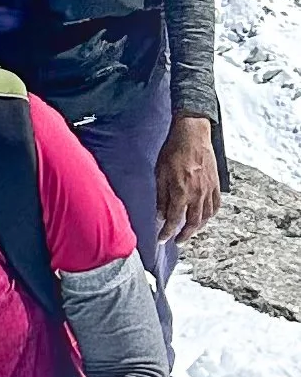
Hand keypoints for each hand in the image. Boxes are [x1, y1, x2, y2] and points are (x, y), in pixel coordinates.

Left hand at [157, 111, 221, 239]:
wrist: (192, 135)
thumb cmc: (173, 151)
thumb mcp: (160, 173)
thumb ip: (161, 197)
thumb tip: (160, 216)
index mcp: (181, 192)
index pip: (173, 220)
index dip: (167, 232)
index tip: (162, 239)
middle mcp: (197, 195)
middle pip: (192, 223)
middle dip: (184, 235)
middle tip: (177, 241)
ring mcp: (208, 190)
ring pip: (205, 217)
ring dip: (197, 228)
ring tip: (189, 232)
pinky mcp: (215, 185)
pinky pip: (215, 206)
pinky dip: (210, 215)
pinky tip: (204, 217)